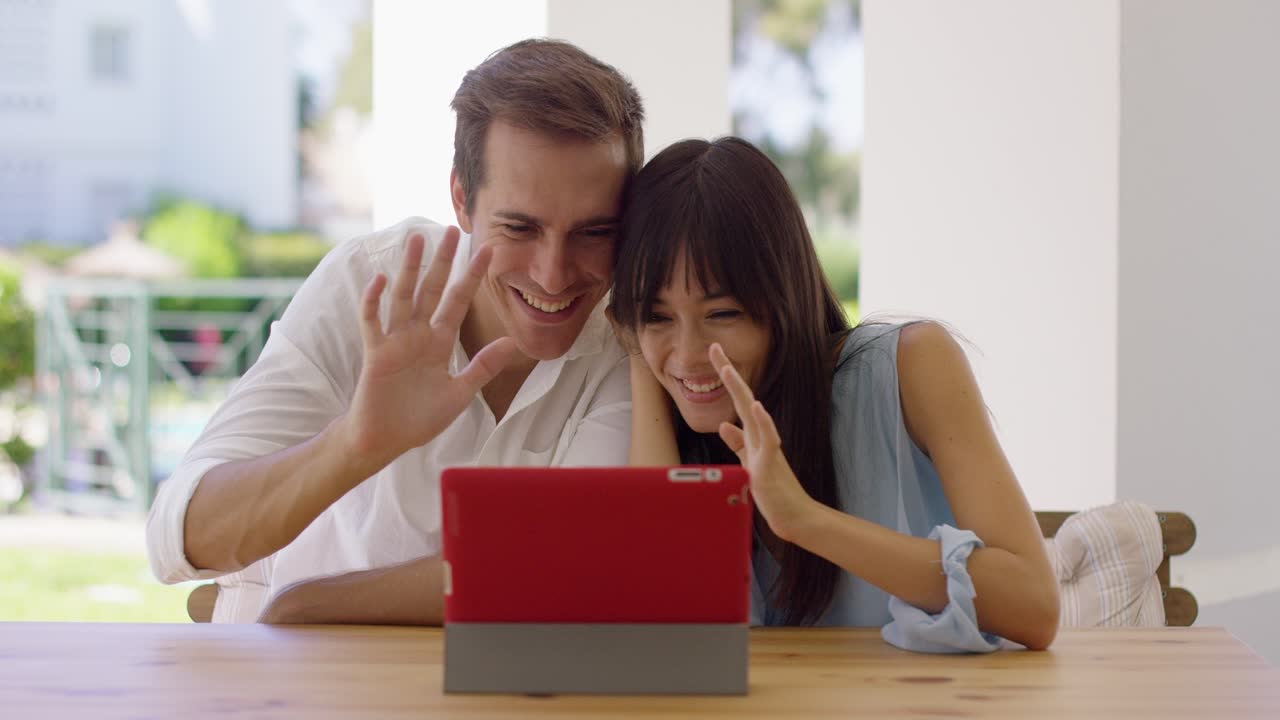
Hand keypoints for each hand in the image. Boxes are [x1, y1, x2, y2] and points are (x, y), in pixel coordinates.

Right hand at [340, 228, 517, 468]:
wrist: (387, 440)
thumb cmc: (419, 418)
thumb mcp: (460, 393)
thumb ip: (483, 367)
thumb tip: (513, 341)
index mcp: (440, 342)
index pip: (459, 301)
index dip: (472, 276)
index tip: (487, 250)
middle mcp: (418, 335)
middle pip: (432, 290)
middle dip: (442, 261)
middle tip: (451, 229)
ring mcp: (396, 341)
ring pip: (404, 297)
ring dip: (410, 269)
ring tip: (417, 240)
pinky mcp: (376, 354)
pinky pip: (372, 322)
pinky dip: (373, 301)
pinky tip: (380, 279)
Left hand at [711, 343, 817, 541]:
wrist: (794, 516)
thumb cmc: (774, 491)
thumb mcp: (750, 463)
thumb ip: (739, 444)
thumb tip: (724, 425)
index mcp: (753, 436)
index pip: (737, 401)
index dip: (725, 378)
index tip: (714, 354)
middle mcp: (760, 436)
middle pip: (742, 398)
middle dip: (727, 372)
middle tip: (714, 347)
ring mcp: (767, 449)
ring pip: (752, 414)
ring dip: (740, 391)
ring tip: (728, 368)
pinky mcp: (770, 465)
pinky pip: (768, 440)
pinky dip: (762, 422)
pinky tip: (756, 406)